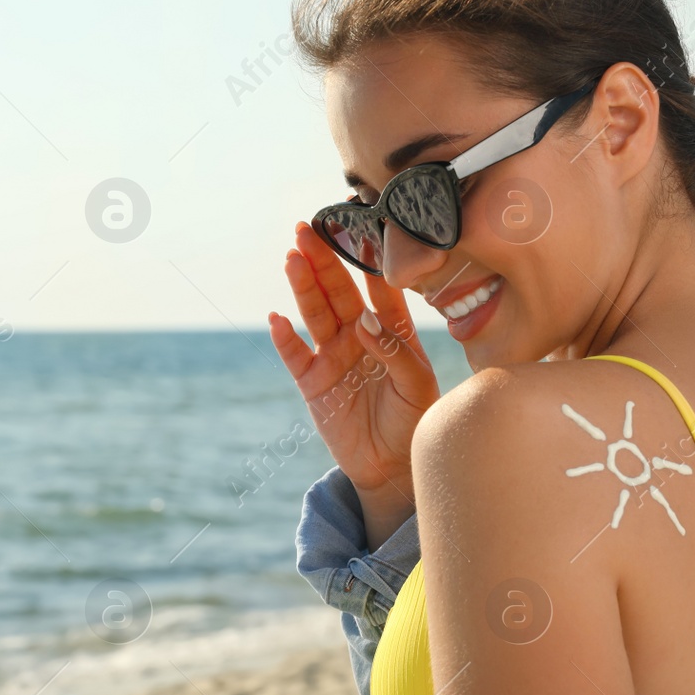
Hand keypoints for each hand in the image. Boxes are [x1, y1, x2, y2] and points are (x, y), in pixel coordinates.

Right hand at [269, 223, 438, 546]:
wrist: (393, 467)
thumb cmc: (415, 422)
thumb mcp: (417, 386)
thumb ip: (396, 351)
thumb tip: (366, 322)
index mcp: (391, 331)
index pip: (378, 288)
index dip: (367, 260)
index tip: (357, 227)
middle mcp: (359, 336)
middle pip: (337, 292)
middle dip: (322, 260)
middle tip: (307, 229)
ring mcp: (333, 356)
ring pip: (314, 313)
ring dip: (302, 286)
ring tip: (292, 257)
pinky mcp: (312, 382)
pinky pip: (294, 355)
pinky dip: (284, 338)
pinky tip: (277, 318)